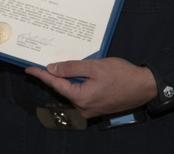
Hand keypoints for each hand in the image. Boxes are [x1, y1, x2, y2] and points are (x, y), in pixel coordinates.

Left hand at [24, 57, 156, 118]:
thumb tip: (53, 69)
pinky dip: (76, 84)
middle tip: (40, 65)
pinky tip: (74, 75)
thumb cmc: (122, 75)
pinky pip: (81, 94)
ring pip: (72, 92)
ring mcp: (90, 110)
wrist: (144, 87)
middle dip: (53, 76)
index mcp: (81, 98)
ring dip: (66, 80)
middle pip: (62, 90)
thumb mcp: (95, 67)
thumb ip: (72, 68)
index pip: (55, 84)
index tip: (29, 69)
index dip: (41, 75)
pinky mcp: (97, 107)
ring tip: (58, 67)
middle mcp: (83, 108)